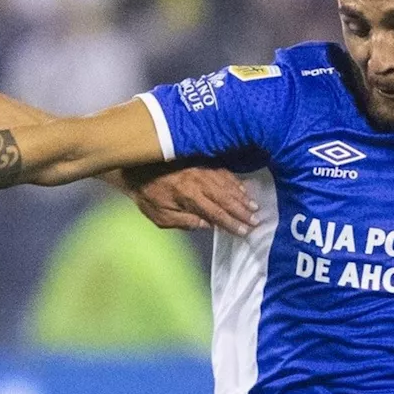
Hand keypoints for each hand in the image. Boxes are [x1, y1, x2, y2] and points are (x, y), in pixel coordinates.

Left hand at [123, 165, 257, 235]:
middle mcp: (198, 183)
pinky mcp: (202, 162)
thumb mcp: (161, 216)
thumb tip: (207, 226)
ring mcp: (202, 170)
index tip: (244, 231)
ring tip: (254, 207)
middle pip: (226, 199)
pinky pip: (223, 172)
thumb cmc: (148, 195)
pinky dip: (235, 181)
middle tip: (256, 221)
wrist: (137, 167)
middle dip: (242, 211)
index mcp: (189, 198)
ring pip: (227, 185)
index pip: (216, 214)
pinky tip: (243, 188)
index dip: (232, 224)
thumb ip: (185, 222)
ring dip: (242, 197)